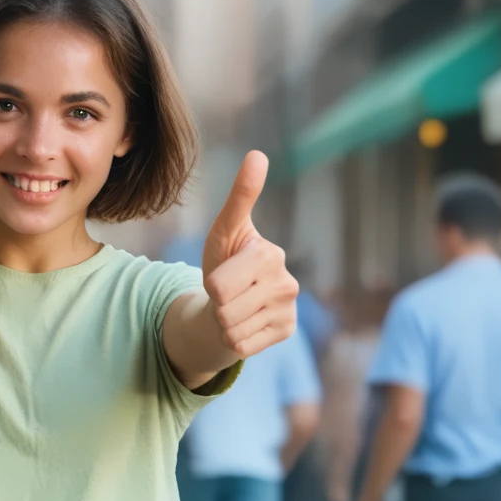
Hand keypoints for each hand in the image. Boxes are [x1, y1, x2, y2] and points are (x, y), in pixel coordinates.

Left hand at [201, 151, 298, 360]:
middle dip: (217, 305)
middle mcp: (286, 281)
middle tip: (228, 295)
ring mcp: (289, 309)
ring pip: (232, 329)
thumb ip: (240, 197)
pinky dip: (236, 339)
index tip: (222, 275)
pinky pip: (242, 345)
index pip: (219, 286)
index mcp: (269, 254)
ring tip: (235, 308)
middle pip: (225, 309)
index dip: (211, 284)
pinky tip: (246, 324)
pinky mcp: (287, 331)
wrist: (231, 302)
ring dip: (225, 323)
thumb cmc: (225, 261)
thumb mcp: (225, 231)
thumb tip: (258, 155)